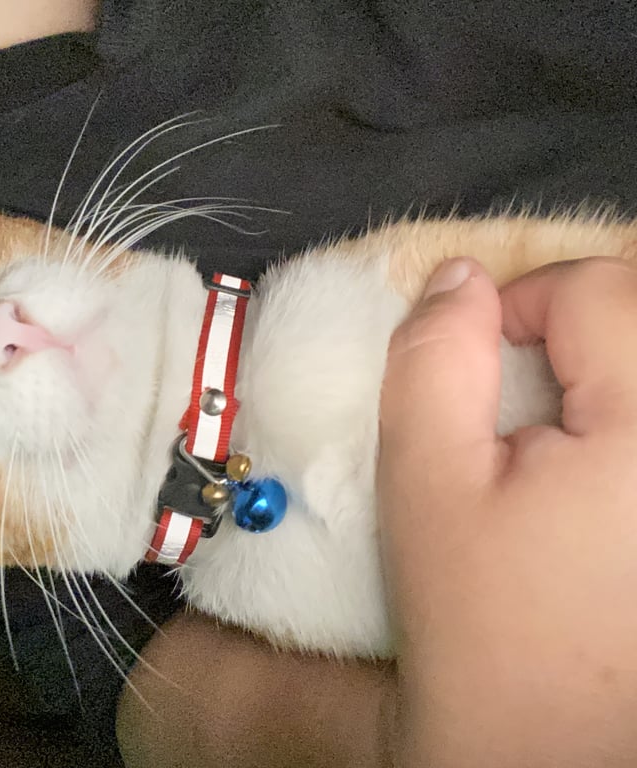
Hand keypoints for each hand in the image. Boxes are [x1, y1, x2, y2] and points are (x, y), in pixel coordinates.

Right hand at [378, 256, 636, 766]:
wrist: (553, 750)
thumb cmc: (490, 636)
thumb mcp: (428, 488)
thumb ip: (433, 364)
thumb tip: (454, 282)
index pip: (595, 291)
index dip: (516, 309)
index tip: (475, 369)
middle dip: (574, 340)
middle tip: (520, 412)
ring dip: (608, 378)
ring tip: (562, 450)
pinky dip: (622, 429)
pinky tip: (598, 488)